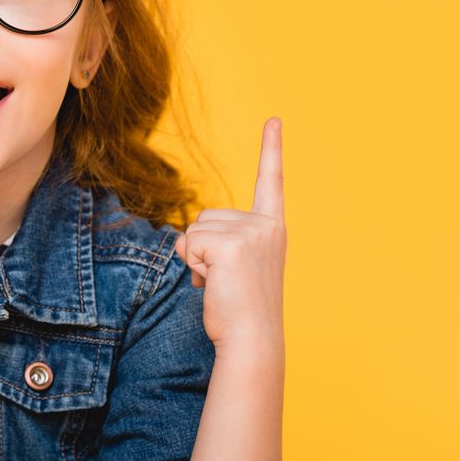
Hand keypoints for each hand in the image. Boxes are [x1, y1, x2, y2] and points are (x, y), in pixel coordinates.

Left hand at [174, 117, 286, 351]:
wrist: (251, 341)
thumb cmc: (240, 310)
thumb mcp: (235, 266)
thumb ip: (220, 242)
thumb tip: (185, 240)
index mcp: (272, 228)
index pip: (271, 181)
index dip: (271, 149)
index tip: (274, 119)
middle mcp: (266, 225)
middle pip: (206, 216)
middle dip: (202, 248)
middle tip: (223, 279)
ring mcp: (251, 233)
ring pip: (193, 230)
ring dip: (195, 258)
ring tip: (220, 283)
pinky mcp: (230, 245)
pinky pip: (188, 243)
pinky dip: (192, 265)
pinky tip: (212, 284)